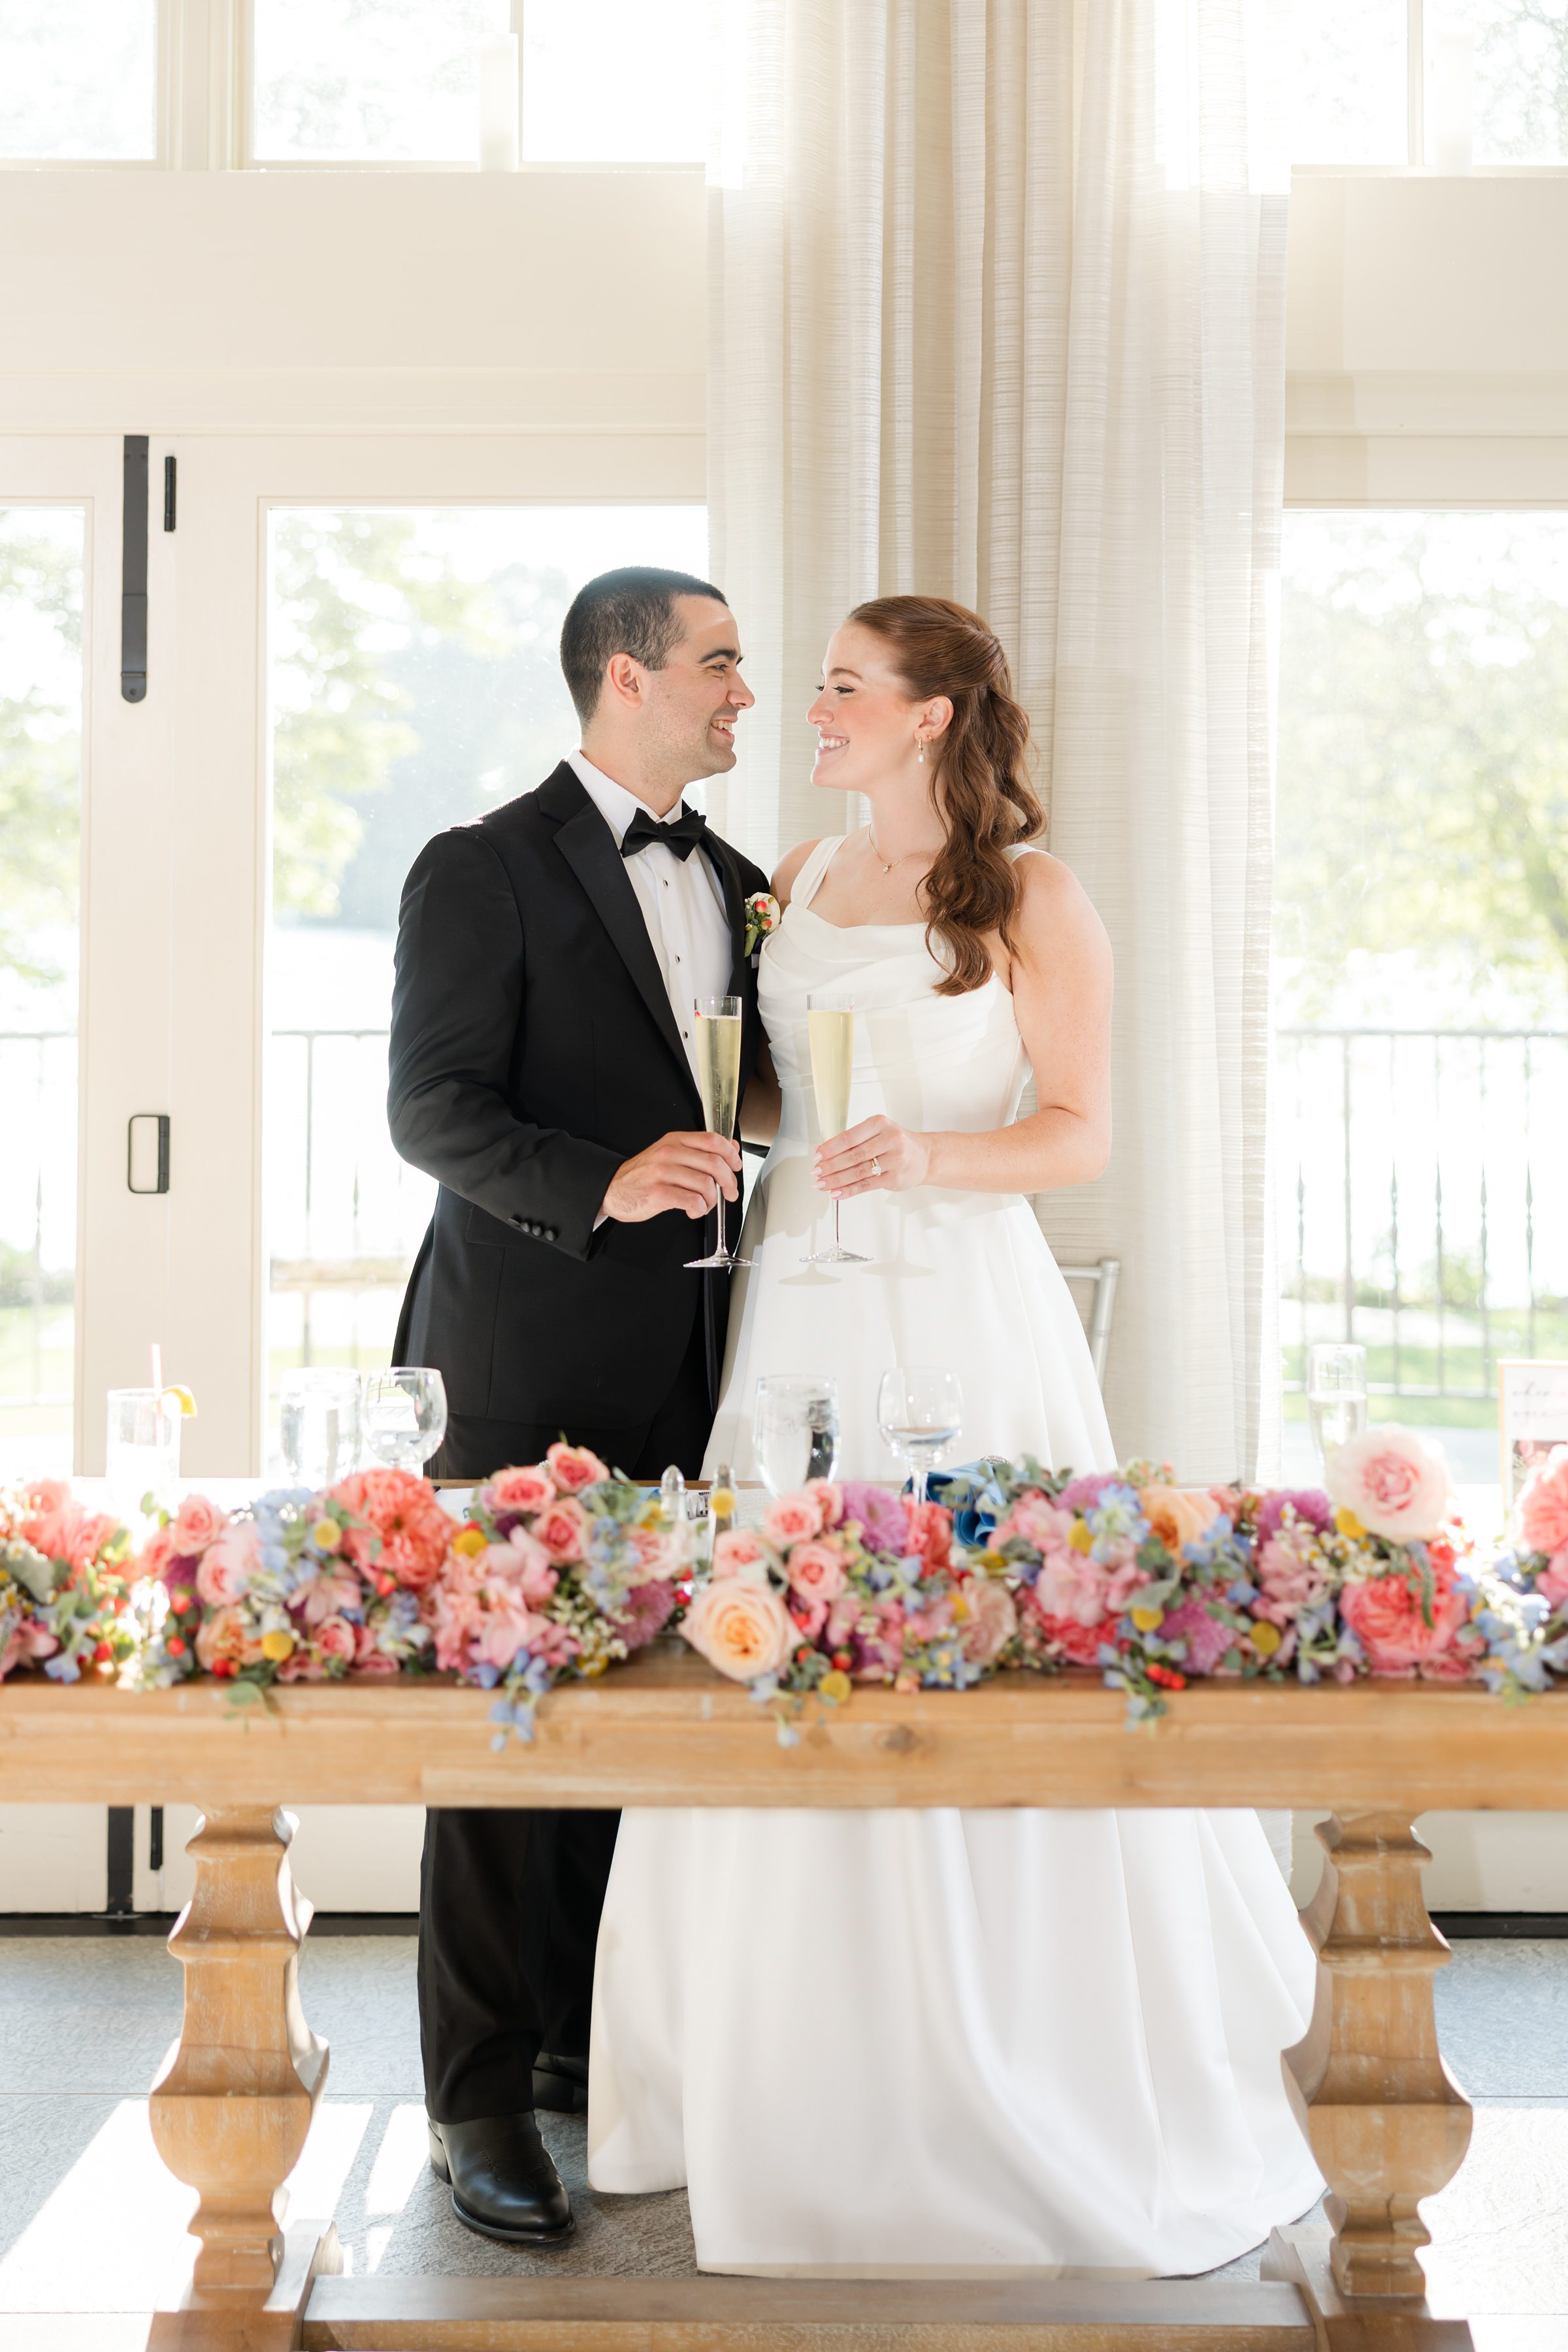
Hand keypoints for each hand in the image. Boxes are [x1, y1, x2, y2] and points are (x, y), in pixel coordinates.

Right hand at [601, 1131, 742, 1223]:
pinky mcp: (659, 1193)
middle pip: (714, 1163)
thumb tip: (731, 1148)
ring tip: (704, 1204)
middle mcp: (669, 1153)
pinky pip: (692, 1201)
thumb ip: (700, 1150)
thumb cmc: (644, 1175)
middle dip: (729, 1181)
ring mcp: (663, 1172)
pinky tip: (693, 1210)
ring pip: (706, 1184)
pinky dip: (700, 1209)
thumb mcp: (671, 1154)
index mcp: (675, 1140)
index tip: (736, 1167)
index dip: (731, 1155)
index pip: (713, 1140)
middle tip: (729, 1192)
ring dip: (712, 1199)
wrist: (613, 1189)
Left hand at [813, 1115, 928, 1198]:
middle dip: (830, 1165)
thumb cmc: (896, 1143)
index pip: (850, 1137)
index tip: (817, 1156)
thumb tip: (823, 1151)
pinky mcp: (895, 1178)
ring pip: (858, 1172)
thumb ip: (853, 1140)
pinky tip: (837, 1192)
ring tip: (822, 1184)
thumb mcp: (877, 1132)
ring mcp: (895, 1160)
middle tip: (816, 1172)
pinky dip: (849, 1190)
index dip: (830, 1148)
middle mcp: (890, 1140)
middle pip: (853, 1155)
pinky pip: (866, 1185)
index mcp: (880, 1124)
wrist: (924, 1156)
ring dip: (836, 1180)